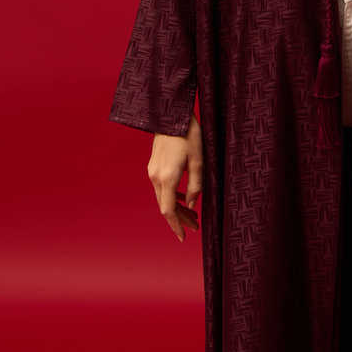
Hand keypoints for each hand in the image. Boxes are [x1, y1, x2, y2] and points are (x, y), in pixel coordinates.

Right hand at [148, 112, 202, 241]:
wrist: (170, 114)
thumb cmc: (189, 135)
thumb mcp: (199, 160)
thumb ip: (196, 185)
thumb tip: (192, 205)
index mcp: (167, 177)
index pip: (169, 210)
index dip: (176, 226)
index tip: (183, 237)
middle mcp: (156, 177)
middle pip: (166, 207)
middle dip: (180, 220)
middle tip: (195, 227)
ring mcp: (153, 172)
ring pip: (163, 198)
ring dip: (177, 208)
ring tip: (193, 215)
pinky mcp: (153, 166)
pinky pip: (162, 188)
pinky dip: (172, 197)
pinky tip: (184, 198)